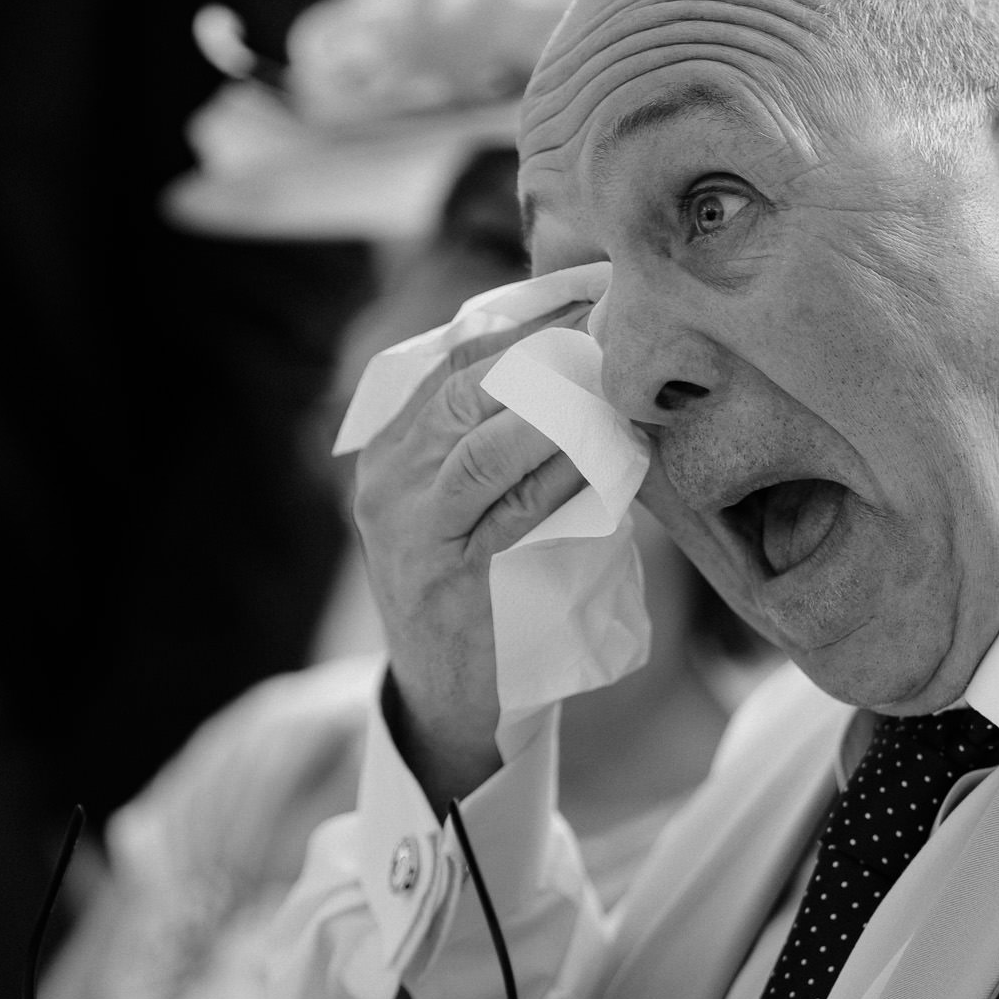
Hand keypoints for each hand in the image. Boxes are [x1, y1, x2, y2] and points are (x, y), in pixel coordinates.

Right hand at [353, 315, 589, 803]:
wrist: (446, 701)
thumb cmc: (475, 589)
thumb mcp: (462, 504)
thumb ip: (492, 439)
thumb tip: (580, 361)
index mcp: (388, 446)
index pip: (451, 357)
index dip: (522, 320)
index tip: (585, 297)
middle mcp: (387, 478)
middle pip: (464, 387)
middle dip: (543, 354)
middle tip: (611, 333)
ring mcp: (409, 527)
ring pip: (481, 441)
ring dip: (555, 410)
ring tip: (609, 387)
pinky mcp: (445, 574)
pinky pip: (509, 508)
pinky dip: (558, 476)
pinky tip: (601, 457)